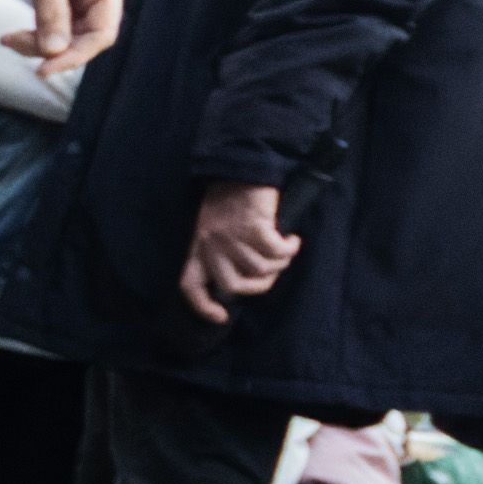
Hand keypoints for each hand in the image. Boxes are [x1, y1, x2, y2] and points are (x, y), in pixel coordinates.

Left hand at [0, 0, 122, 76]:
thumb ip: (51, 9)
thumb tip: (53, 52)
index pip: (103, 34)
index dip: (76, 56)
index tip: (44, 68)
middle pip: (85, 39)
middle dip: (51, 50)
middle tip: (13, 44)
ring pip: (67, 37)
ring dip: (39, 44)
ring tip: (8, 39)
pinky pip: (56, 27)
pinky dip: (36, 34)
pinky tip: (12, 35)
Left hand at [178, 182, 299, 324]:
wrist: (244, 166)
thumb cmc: (229, 197)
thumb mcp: (212, 226)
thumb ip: (217, 252)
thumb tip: (235, 284)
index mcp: (196, 245)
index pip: (189, 285)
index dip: (202, 307)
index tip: (221, 317)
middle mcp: (210, 244)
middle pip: (234, 285)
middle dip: (258, 285)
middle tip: (272, 271)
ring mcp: (231, 236)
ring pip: (260, 270)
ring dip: (278, 265)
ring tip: (285, 251)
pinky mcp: (254, 227)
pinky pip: (277, 252)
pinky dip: (289, 249)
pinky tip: (292, 240)